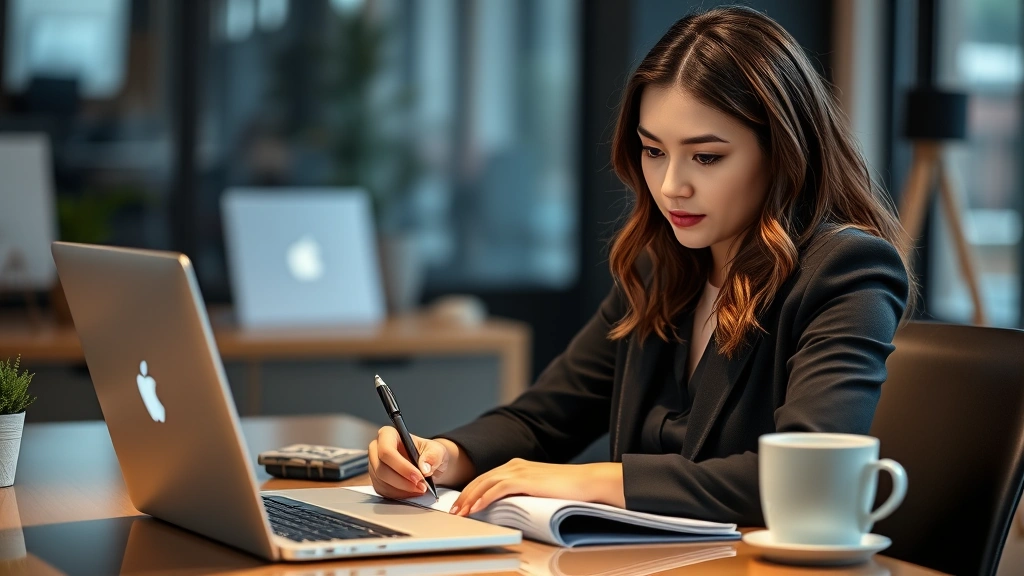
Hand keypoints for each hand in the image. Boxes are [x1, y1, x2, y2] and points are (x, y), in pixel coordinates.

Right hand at [368, 426, 450, 498]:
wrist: (427, 465)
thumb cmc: (429, 453)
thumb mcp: (437, 450)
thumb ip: (433, 456)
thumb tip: (424, 467)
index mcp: (389, 435)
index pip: (386, 450)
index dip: (401, 466)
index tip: (418, 476)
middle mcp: (377, 449)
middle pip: (382, 469)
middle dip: (403, 481)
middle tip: (421, 486)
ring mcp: (375, 466)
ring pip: (382, 482)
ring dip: (402, 489)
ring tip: (420, 489)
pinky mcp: (377, 480)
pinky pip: (383, 491)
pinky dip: (399, 494)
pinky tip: (412, 492)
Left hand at [449, 459, 623, 515]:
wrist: (586, 481)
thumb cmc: (567, 488)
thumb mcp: (538, 489)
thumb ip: (522, 492)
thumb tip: (507, 505)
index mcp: (517, 466)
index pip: (486, 478)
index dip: (471, 491)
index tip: (461, 504)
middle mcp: (514, 465)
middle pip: (481, 479)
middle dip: (465, 496)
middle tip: (454, 511)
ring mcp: (519, 470)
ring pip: (485, 483)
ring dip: (470, 499)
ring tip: (460, 513)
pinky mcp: (525, 479)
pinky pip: (497, 489)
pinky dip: (484, 498)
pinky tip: (476, 508)